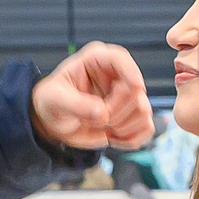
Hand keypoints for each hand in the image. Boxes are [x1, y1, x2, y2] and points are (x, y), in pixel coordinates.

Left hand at [30, 43, 152, 150]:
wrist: (53, 121)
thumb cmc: (52, 101)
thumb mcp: (55, 99)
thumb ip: (76, 104)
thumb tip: (103, 113)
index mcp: (96, 60)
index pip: (120, 59)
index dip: (131, 71)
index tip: (135, 86)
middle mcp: (116, 74)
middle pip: (135, 90)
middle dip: (117, 111)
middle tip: (97, 120)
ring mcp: (127, 96)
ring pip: (143, 110)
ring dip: (124, 126)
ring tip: (104, 129)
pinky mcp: (131, 116)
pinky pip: (147, 128)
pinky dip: (133, 138)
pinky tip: (114, 139)